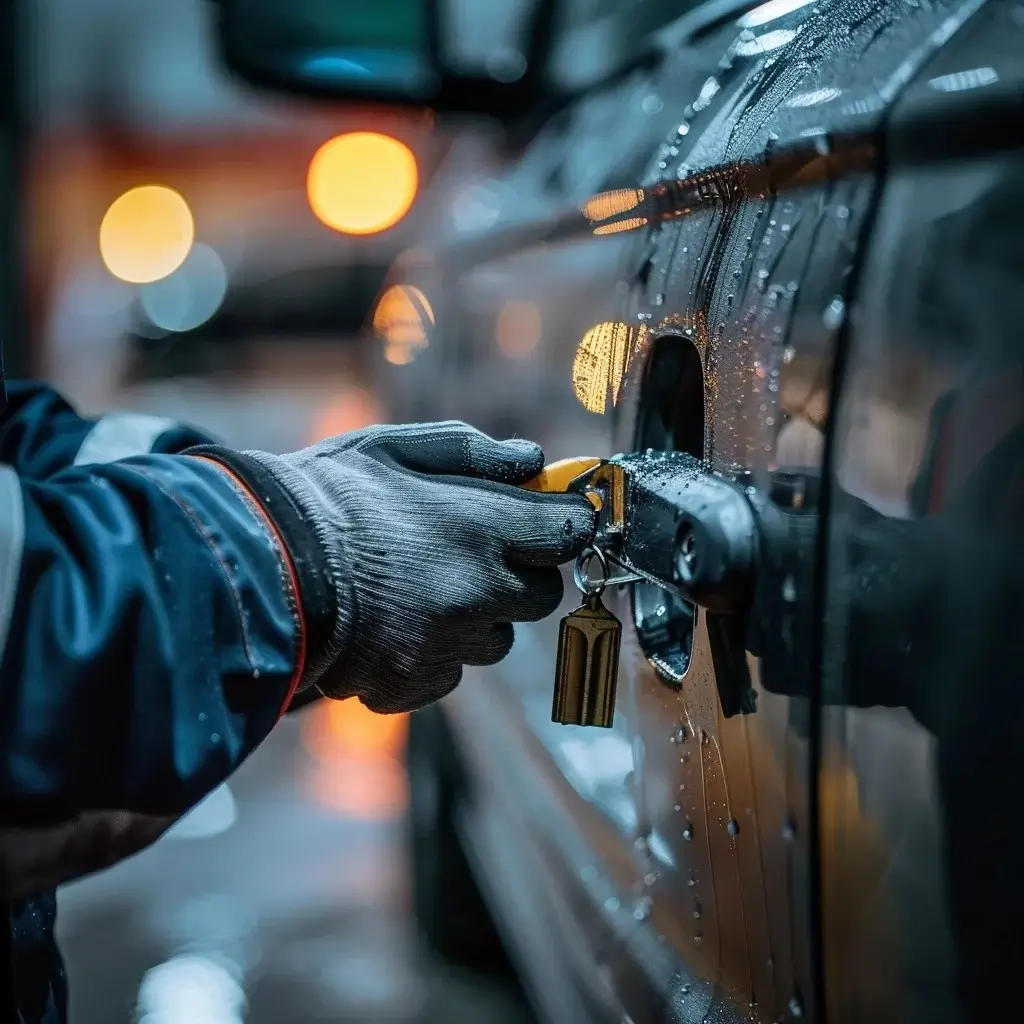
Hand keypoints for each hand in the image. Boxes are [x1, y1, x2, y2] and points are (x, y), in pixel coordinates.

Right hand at [242, 422, 594, 711]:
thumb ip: (475, 452)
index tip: (554, 517)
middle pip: (543, 595)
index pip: (570, 532)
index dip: (565, 522)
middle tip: (478, 551)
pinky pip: (452, 671)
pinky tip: (394, 622)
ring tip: (423, 587)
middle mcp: (475, 594)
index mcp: (479, 528)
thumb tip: (535, 463)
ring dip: (479, 615)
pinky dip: (436, 651)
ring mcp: (446, 646)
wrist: (254, 567)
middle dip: (522, 572)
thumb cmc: (326, 496)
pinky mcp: (413, 684)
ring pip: (498, 638)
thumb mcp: (394, 448)